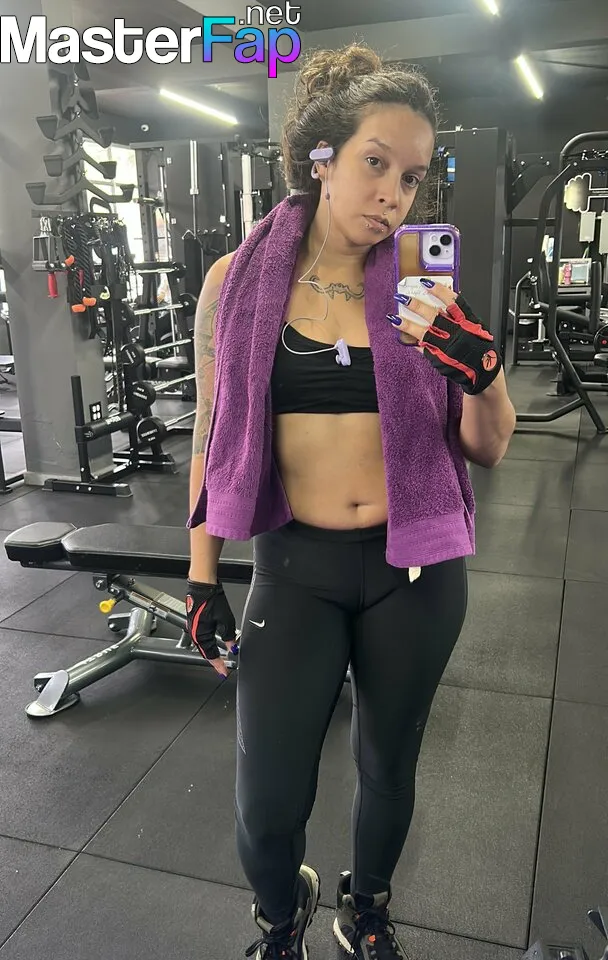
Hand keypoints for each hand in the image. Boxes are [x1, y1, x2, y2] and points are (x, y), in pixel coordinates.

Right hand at [185, 579, 238, 678]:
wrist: (203, 585)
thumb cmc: (211, 599)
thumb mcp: (226, 621)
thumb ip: (229, 637)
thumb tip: (232, 647)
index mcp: (200, 636)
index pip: (211, 656)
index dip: (219, 665)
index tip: (224, 672)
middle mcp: (195, 633)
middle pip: (206, 652)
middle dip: (215, 660)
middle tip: (223, 667)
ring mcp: (194, 627)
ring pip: (204, 644)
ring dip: (213, 651)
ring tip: (221, 657)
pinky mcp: (196, 621)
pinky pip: (203, 636)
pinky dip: (209, 642)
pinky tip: (216, 641)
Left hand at [387, 280, 501, 395]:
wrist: (483, 370)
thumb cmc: (479, 345)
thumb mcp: (475, 325)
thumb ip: (461, 314)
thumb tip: (446, 298)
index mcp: (468, 320)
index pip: (452, 301)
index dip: (438, 290)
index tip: (425, 283)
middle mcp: (457, 332)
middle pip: (433, 316)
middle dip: (416, 306)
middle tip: (402, 298)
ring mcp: (447, 346)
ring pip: (424, 333)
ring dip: (408, 325)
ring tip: (394, 318)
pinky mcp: (439, 358)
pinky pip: (423, 348)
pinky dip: (413, 342)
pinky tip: (402, 337)